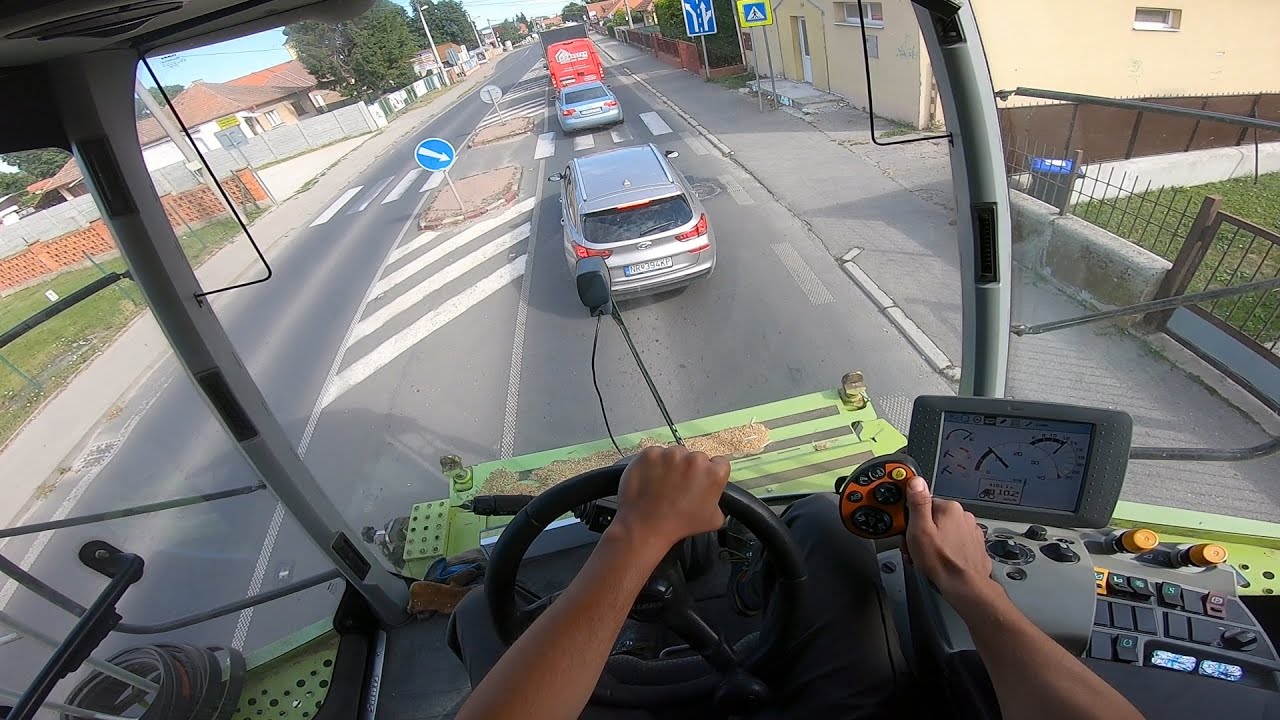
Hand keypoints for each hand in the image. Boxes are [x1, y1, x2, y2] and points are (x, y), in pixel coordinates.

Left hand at [609, 445, 729, 555]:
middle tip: (680, 487)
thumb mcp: (714, 520)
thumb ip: (720, 503)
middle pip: (696, 457)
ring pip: (675, 454)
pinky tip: (651, 480)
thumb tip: (716, 498)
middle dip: (690, 469)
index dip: (710, 473)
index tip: (701, 481)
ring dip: (672, 465)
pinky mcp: (651, 453)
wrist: (646, 526)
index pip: (719, 463)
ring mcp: (671, 454)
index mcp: (714, 473)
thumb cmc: (680, 525)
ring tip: (663, 485)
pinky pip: (656, 455)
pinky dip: (654, 465)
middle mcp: (694, 459)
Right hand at [904, 475, 995, 605]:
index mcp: (949, 508)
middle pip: (933, 519)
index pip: (923, 505)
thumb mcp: (920, 530)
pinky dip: (946, 549)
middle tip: (914, 548)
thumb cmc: (942, 562)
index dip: (911, 521)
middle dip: (921, 533)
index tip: (907, 532)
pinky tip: (939, 560)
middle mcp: (963, 516)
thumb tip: (916, 481)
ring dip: (932, 542)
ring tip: (926, 558)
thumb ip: (917, 503)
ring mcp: (970, 531)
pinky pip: (954, 542)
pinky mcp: (974, 545)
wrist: (965, 586)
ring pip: (944, 531)